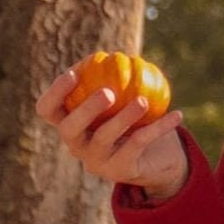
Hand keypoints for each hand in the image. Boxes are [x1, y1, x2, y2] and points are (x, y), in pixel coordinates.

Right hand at [35, 68, 186, 193]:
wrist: (155, 158)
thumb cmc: (132, 118)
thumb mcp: (121, 96)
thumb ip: (111, 77)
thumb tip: (115, 52)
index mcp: (68, 123)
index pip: (47, 109)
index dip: (55, 92)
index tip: (74, 73)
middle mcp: (76, 145)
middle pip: (70, 128)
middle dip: (86, 109)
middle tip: (107, 92)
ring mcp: (96, 161)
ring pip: (104, 138)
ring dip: (124, 118)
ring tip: (143, 101)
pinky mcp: (120, 171)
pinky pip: (139, 144)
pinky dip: (158, 128)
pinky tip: (177, 115)